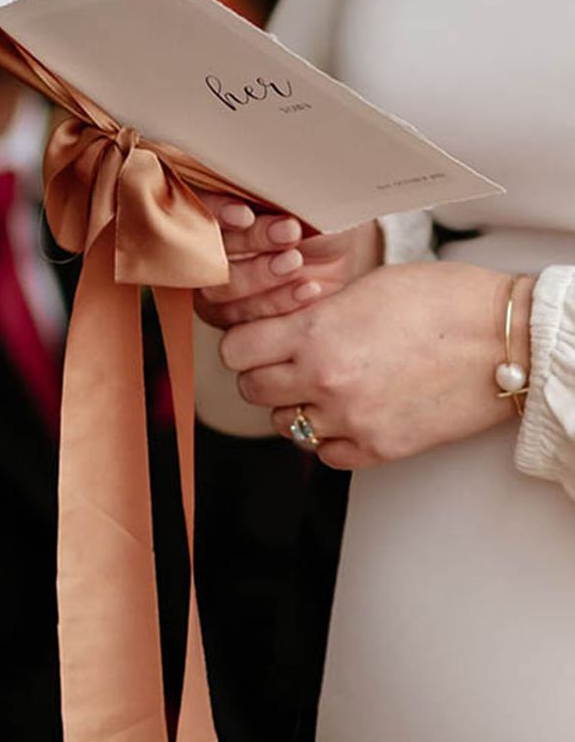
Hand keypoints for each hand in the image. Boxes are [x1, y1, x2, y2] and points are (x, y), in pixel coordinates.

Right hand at [195, 193, 381, 328]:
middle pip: (205, 253)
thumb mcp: (293, 189)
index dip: (215, 214)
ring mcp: (215, 287)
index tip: (246, 215)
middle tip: (288, 233)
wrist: (344, 247)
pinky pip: (246, 321)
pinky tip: (308, 288)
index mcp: (206, 205)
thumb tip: (255, 164)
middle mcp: (203, 247)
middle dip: (249, 244)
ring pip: (219, 292)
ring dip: (261, 276)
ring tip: (296, 261)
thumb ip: (266, 184)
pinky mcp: (236, 319)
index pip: (193, 209)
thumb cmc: (311, 208)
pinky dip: (279, 304)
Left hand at [220, 262, 534, 468]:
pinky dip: (329, 436)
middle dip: (263, 373)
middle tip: (286, 362)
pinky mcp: (378, 448)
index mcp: (316, 332)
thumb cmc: (445, 302)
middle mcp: (325, 380)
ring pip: (284, 425)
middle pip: (252, 390)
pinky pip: (324, 454)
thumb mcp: (367, 287)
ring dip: (295, 406)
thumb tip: (287, 326)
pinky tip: (349, 412)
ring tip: (324, 386)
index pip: (236, 351)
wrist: (504, 341)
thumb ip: (317, 313)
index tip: (255, 340)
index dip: (243, 343)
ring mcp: (351, 419)